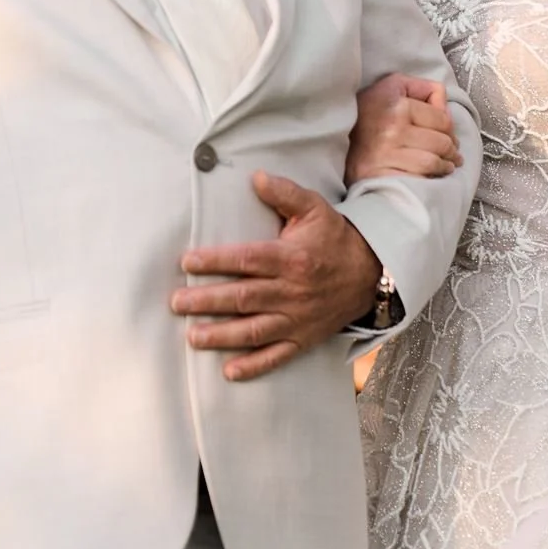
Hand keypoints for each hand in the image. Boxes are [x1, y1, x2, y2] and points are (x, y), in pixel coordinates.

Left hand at [172, 171, 381, 380]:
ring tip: (192, 337)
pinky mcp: (303, 338)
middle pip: (244, 297)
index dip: (215, 261)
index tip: (187, 262)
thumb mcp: (315, 208)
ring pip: (254, 330)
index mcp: (291, 258)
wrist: (371, 273)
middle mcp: (292, 291)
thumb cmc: (334, 238)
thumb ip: (285, 193)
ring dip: (222, 336)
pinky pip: (277, 356)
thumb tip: (255, 177)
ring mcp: (298, 318)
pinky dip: (254, 366)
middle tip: (177, 303)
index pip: (247, 260)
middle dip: (207, 301)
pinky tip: (229, 371)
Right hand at [348, 72, 461, 182]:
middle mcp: (392, 129)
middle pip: (441, 143)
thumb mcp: (391, 87)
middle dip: (452, 150)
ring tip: (447, 166)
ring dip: (445, 167)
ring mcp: (385, 155)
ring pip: (432, 163)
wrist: (332, 139)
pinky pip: (418, 180)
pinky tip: (432, 177)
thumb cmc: (367, 112)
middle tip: (453, 155)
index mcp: (397, 104)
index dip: (450, 130)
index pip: (442, 120)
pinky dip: (430, 180)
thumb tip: (445, 104)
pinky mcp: (380, 176)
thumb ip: (421, 88)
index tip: (450, 137)